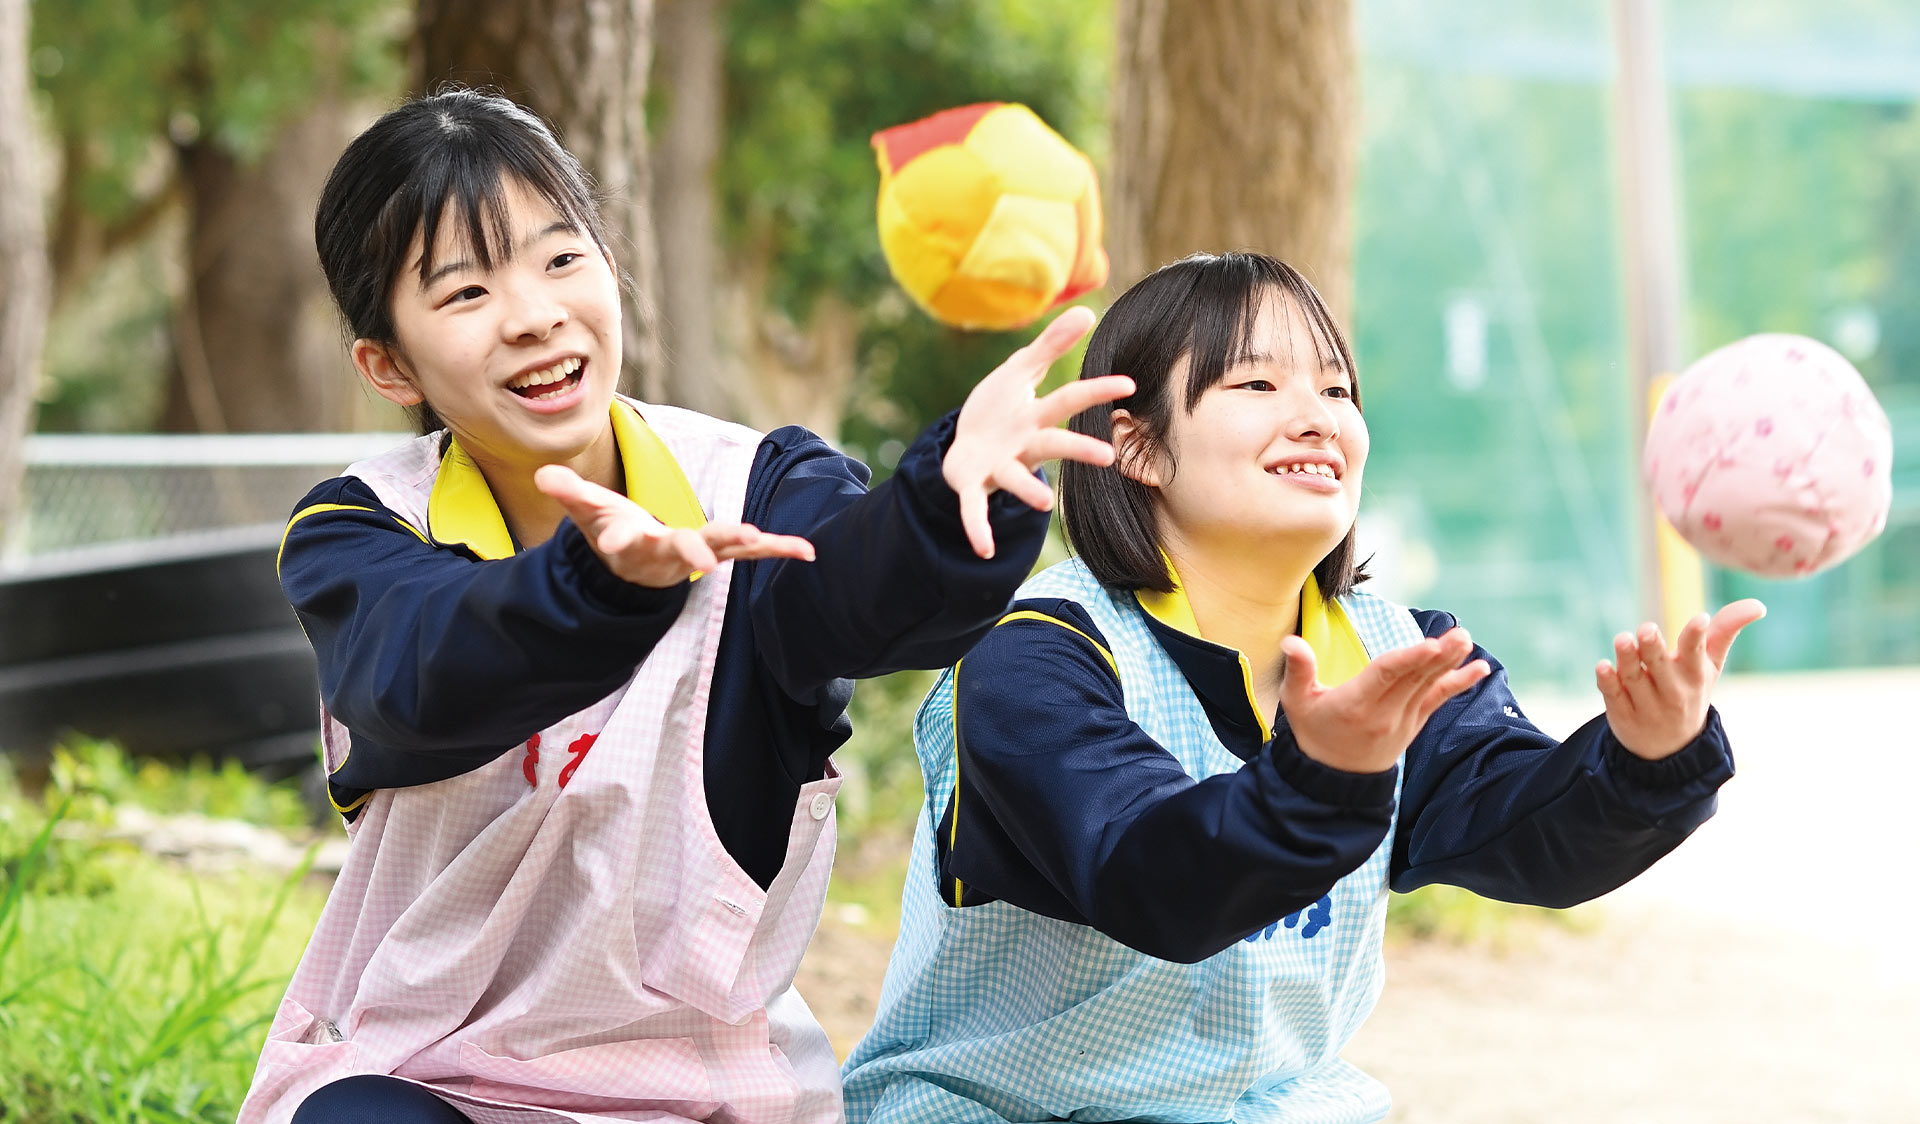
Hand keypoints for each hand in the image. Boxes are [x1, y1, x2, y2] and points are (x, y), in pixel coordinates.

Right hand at [535, 464, 814, 587]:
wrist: (638, 568)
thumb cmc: (613, 531)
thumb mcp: (589, 512)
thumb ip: (570, 493)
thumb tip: (544, 476)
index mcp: (631, 542)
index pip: (620, 537)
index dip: (617, 534)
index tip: (616, 536)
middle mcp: (666, 553)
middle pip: (679, 550)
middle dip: (691, 552)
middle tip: (703, 561)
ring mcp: (698, 554)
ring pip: (721, 550)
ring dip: (741, 544)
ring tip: (761, 538)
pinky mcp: (723, 551)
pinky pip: (756, 551)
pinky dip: (780, 549)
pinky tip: (808, 551)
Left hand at [941, 305, 1135, 557]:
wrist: (962, 446)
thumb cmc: (997, 410)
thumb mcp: (1020, 371)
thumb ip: (1050, 344)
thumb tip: (1086, 310)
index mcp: (1034, 416)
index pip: (1068, 400)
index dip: (1095, 390)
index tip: (1127, 384)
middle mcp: (1022, 446)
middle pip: (1052, 444)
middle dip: (1077, 449)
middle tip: (1107, 457)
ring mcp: (999, 467)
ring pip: (1016, 478)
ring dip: (1028, 491)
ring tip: (1042, 504)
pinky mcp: (972, 485)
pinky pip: (975, 508)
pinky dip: (978, 527)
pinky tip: (983, 548)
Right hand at [1279, 628, 1490, 773]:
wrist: (1333, 777)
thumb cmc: (1313, 731)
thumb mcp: (1296, 702)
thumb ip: (1298, 669)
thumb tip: (1290, 641)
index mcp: (1355, 704)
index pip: (1386, 677)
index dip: (1409, 659)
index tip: (1431, 644)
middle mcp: (1383, 713)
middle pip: (1414, 679)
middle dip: (1438, 656)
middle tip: (1459, 635)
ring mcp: (1403, 720)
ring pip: (1429, 686)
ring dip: (1450, 663)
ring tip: (1465, 639)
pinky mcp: (1414, 723)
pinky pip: (1438, 700)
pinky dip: (1458, 683)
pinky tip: (1479, 667)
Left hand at [1597, 599, 1764, 759]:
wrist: (1670, 748)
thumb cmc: (1691, 691)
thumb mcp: (1710, 667)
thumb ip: (1725, 632)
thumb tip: (1758, 605)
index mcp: (1695, 676)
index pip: (1696, 653)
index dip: (1697, 636)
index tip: (1700, 619)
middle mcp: (1672, 692)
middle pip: (1660, 667)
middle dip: (1653, 648)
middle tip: (1646, 628)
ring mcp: (1646, 705)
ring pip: (1634, 679)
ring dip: (1627, 659)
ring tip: (1622, 639)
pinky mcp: (1622, 714)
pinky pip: (1613, 697)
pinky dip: (1607, 682)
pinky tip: (1602, 666)